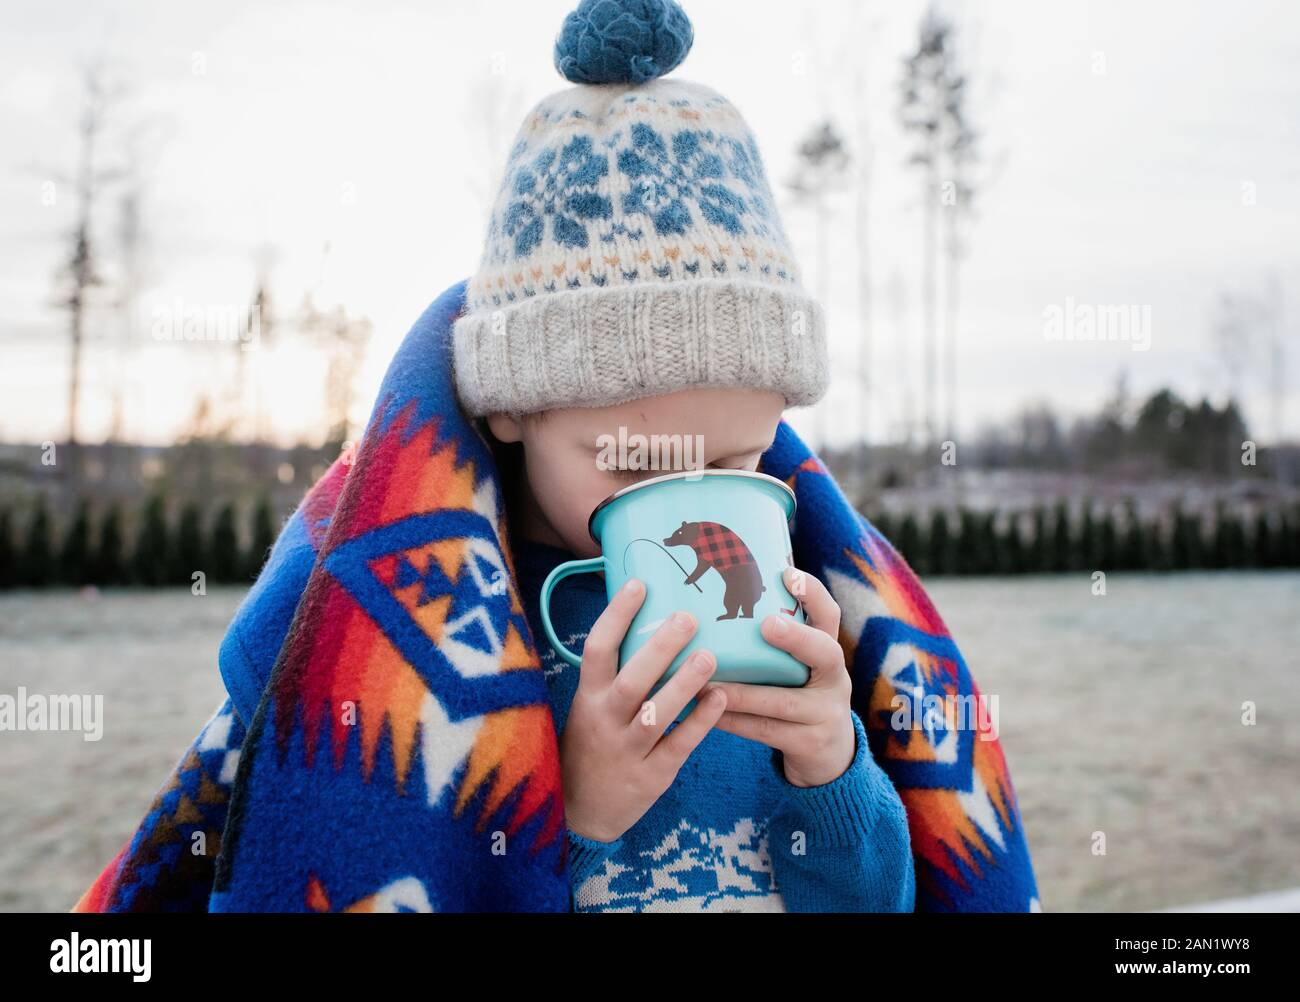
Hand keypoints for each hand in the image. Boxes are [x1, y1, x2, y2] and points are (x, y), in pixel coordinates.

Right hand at [560, 578, 728, 842]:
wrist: (580, 811)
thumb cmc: (591, 745)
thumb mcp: (589, 707)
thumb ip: (612, 674)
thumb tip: (646, 620)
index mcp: (588, 697)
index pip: (597, 649)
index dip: (616, 616)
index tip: (639, 585)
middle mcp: (604, 720)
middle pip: (631, 679)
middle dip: (659, 648)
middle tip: (688, 618)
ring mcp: (627, 749)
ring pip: (655, 713)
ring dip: (684, 684)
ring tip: (711, 657)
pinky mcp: (651, 775)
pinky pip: (679, 745)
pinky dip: (700, 722)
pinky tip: (721, 699)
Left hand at [707, 566, 855, 787]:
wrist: (828, 758)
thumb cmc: (796, 697)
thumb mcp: (797, 669)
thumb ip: (773, 645)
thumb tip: (720, 597)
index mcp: (827, 652)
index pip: (829, 615)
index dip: (813, 593)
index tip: (787, 573)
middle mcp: (834, 679)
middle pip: (824, 653)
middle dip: (796, 637)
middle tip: (766, 625)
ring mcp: (826, 714)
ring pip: (782, 700)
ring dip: (742, 692)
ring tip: (706, 682)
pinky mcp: (809, 744)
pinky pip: (766, 731)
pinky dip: (733, 722)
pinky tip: (706, 714)